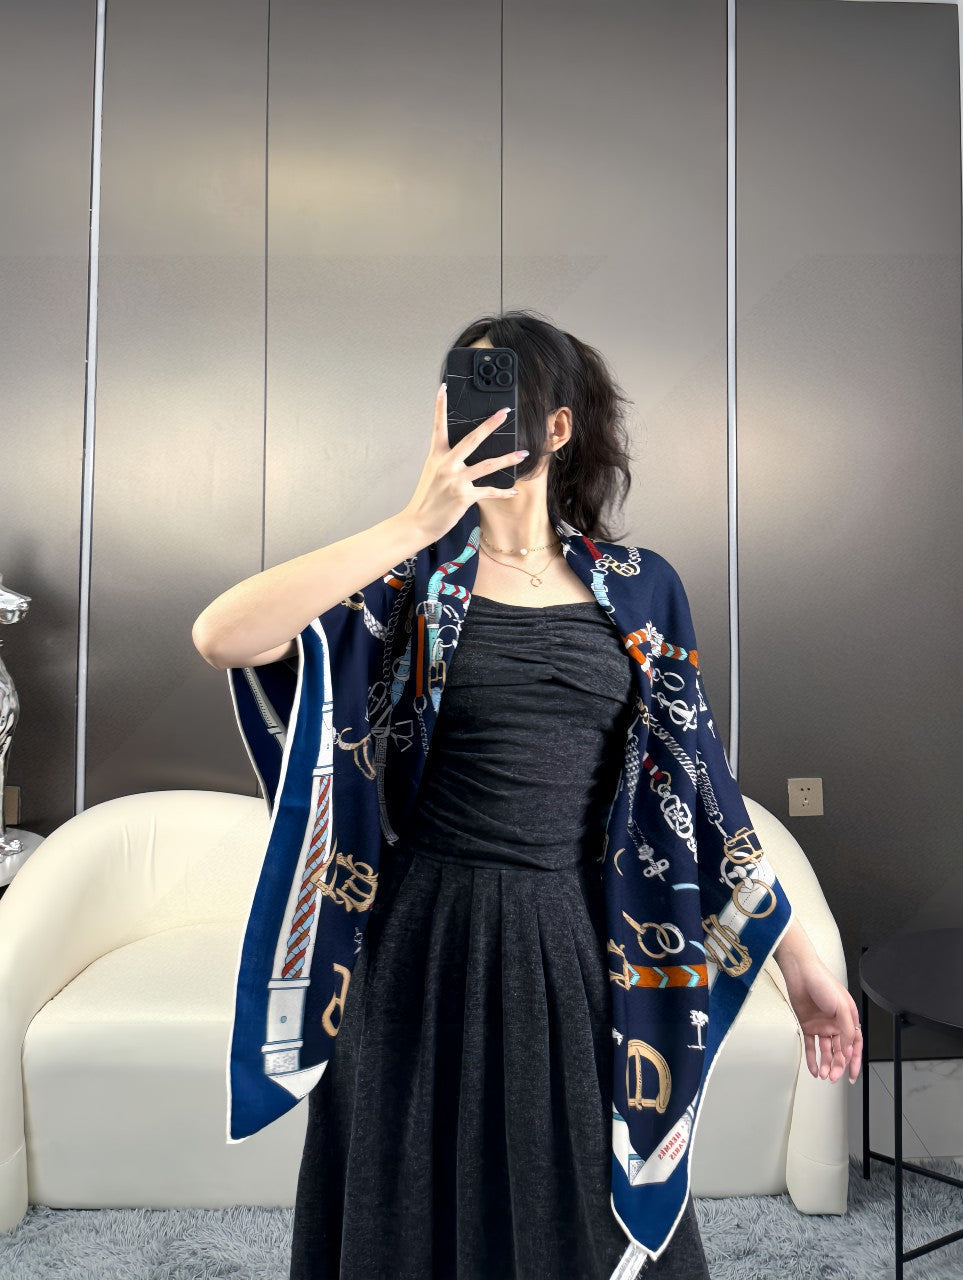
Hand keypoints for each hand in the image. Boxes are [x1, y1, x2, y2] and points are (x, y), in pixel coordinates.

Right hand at [402, 383, 523, 545]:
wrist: (417, 523)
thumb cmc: (425, 500)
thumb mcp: (431, 474)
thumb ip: (445, 462)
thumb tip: (463, 454)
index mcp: (436, 457)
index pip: (438, 426)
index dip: (440, 406)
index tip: (443, 388)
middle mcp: (446, 465)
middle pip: (472, 439)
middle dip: (490, 425)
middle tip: (504, 413)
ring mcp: (456, 480)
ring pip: (487, 465)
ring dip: (507, 458)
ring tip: (523, 454)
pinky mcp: (464, 496)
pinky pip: (489, 491)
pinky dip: (503, 492)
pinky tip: (514, 491)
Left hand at [777, 949, 862, 1083]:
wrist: (800, 972)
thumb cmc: (822, 981)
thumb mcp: (841, 1006)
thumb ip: (846, 1029)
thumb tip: (848, 1049)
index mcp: (848, 1019)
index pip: (855, 1044)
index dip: (855, 1060)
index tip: (852, 1074)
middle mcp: (835, 1023)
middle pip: (840, 1050)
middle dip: (838, 1065)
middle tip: (833, 1075)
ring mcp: (821, 1025)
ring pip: (826, 1050)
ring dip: (825, 1063)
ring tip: (823, 1074)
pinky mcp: (807, 1024)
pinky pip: (811, 1045)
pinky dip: (812, 1058)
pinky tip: (813, 1068)